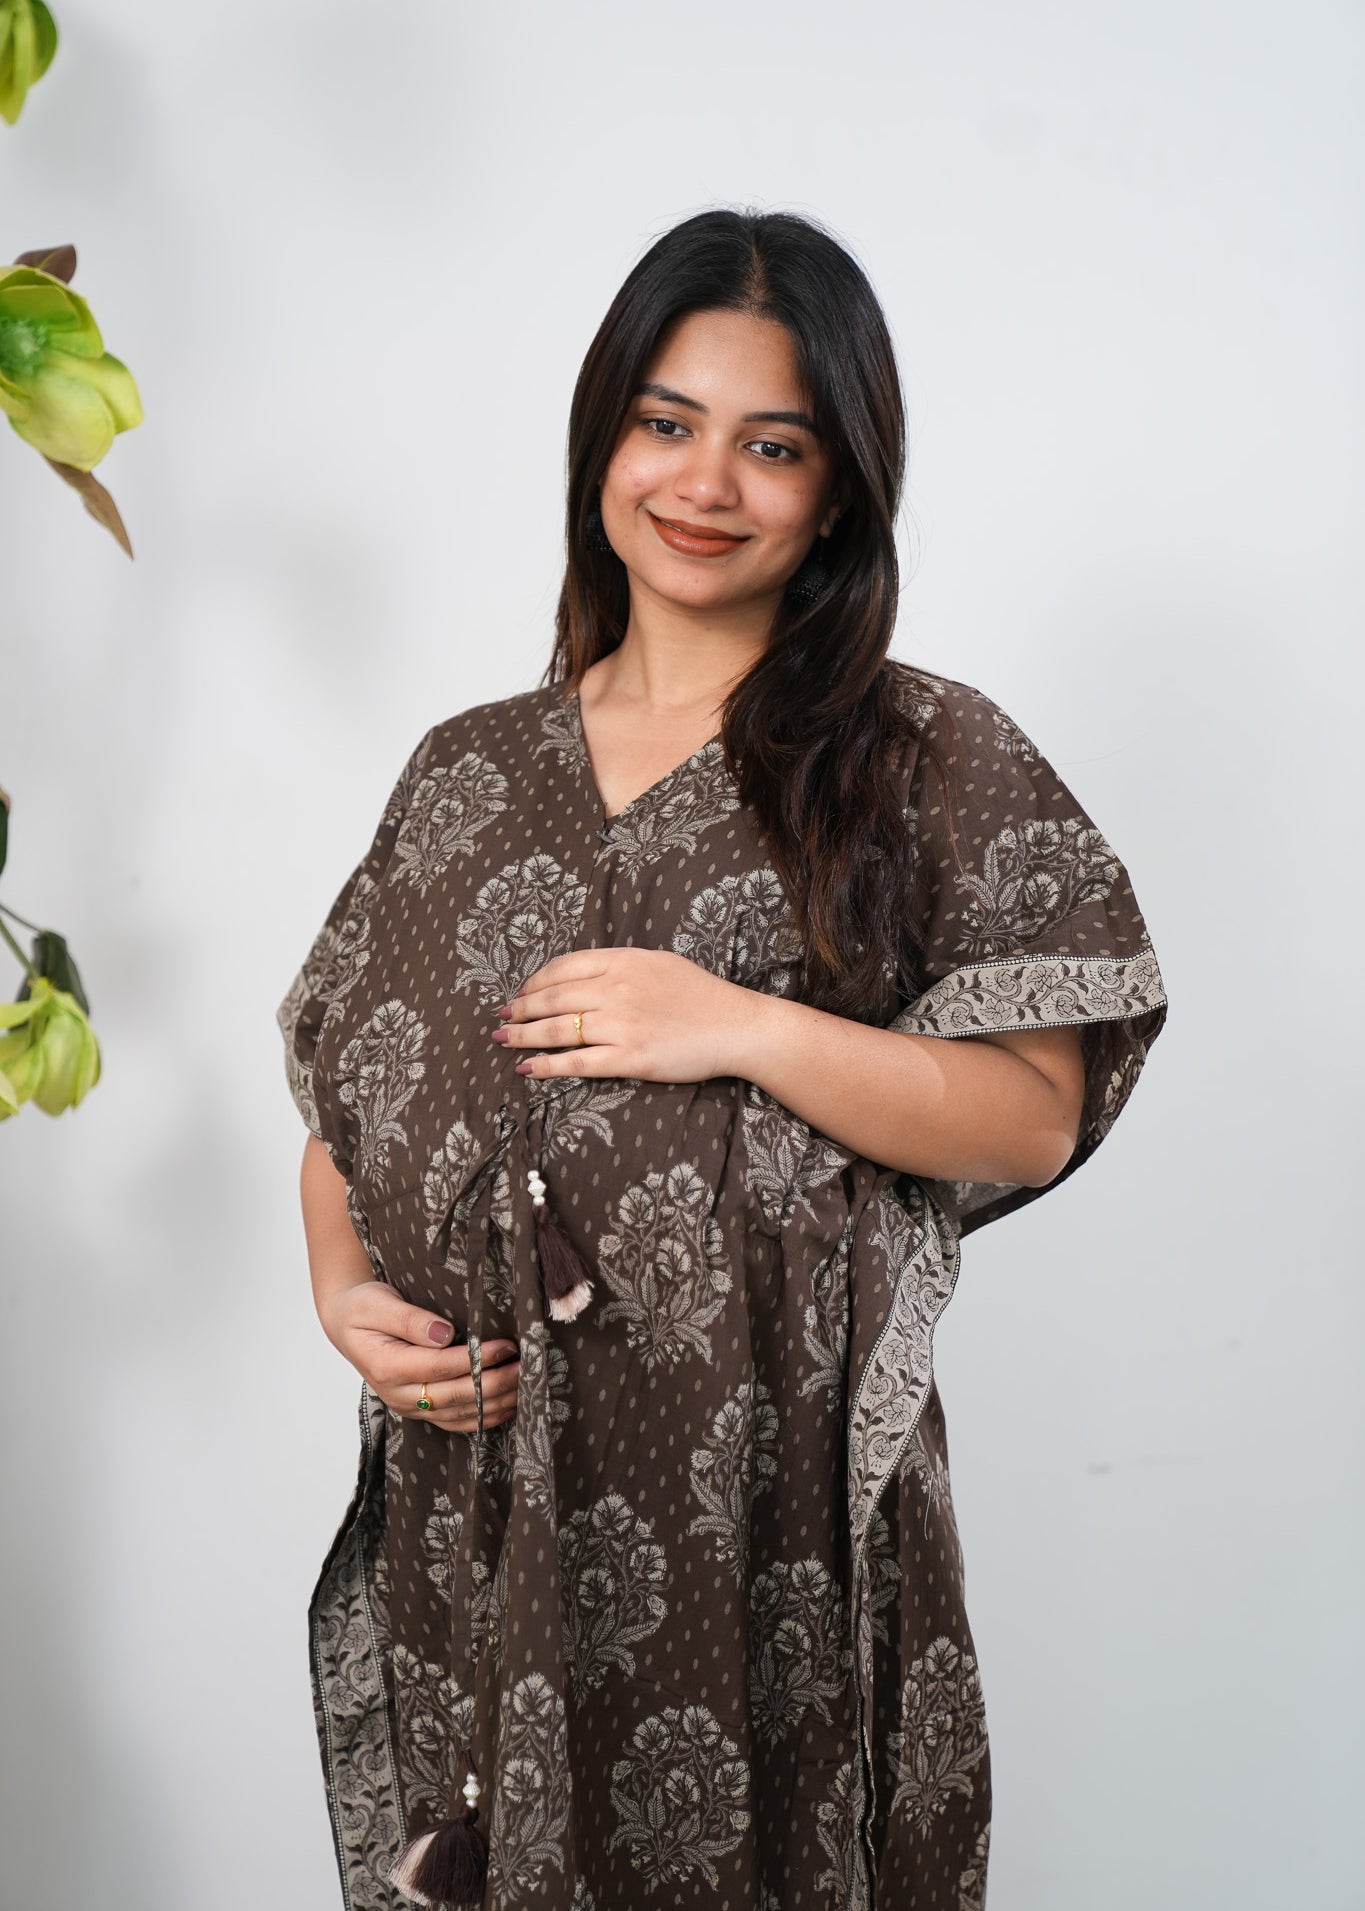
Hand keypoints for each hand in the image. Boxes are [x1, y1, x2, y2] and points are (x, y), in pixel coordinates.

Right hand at [319, 1279, 519, 1433]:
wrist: (347, 1324)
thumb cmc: (364, 1307)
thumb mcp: (377, 1303)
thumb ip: (409, 1318)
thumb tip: (444, 1333)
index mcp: (386, 1366)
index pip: (439, 1367)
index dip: (475, 1359)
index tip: (506, 1345)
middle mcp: (398, 1394)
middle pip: (455, 1395)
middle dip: (495, 1383)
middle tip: (527, 1366)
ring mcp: (409, 1406)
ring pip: (460, 1414)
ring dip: (497, 1402)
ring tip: (527, 1384)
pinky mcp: (420, 1409)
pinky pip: (456, 1422)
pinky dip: (485, 1417)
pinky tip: (510, 1406)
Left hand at [490, 947, 763, 1082]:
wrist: (735, 1026)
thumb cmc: (701, 994)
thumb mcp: (659, 962)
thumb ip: (621, 964)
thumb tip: (584, 975)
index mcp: (623, 961)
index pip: (564, 967)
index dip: (534, 981)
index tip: (521, 991)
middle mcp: (616, 989)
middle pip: (552, 998)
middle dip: (519, 1008)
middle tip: (501, 1016)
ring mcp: (621, 1025)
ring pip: (557, 1030)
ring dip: (522, 1036)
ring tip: (502, 1040)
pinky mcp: (629, 1058)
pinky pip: (577, 1063)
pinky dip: (547, 1066)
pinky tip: (527, 1069)